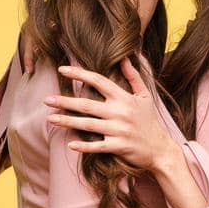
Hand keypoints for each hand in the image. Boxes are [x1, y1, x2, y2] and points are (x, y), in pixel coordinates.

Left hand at [43, 57, 173, 170]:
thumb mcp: (145, 96)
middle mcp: (120, 112)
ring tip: (50, 119)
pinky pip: (98, 147)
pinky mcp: (119, 147)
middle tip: (46, 100)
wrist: (162, 149)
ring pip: (88, 125)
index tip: (62, 69)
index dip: (80, 74)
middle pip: (87, 104)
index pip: (99, 81)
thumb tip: (125, 58)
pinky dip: (85, 146)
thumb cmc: (151, 122)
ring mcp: (119, 130)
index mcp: (124, 98)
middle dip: (65, 102)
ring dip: (67, 122)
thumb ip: (134, 77)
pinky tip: (70, 144)